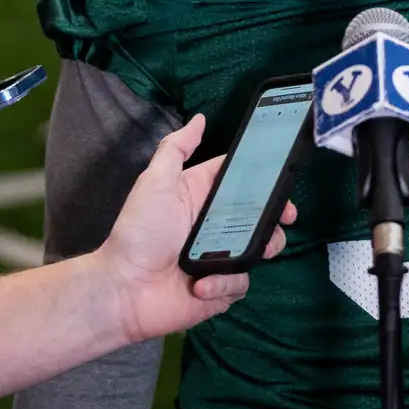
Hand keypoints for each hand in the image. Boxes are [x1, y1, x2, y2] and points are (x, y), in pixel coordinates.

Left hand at [96, 114, 295, 344]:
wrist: (123, 290)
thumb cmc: (139, 233)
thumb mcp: (155, 183)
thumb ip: (176, 149)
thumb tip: (200, 119)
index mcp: (202, 197)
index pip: (242, 181)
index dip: (265, 177)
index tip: (284, 177)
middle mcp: (216, 226)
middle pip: (259, 214)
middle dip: (276, 215)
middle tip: (284, 216)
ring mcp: (221, 257)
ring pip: (259, 247)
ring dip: (257, 249)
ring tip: (251, 252)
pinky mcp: (222, 288)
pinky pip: (241, 282)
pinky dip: (224, 283)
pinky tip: (202, 283)